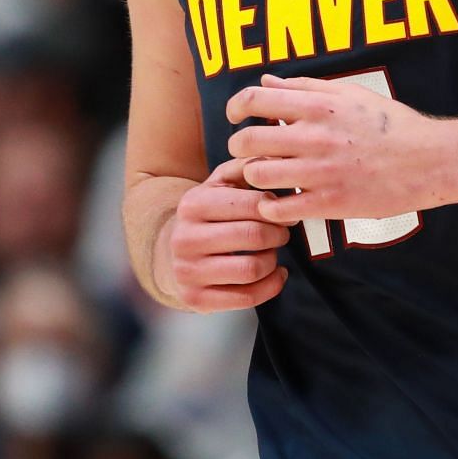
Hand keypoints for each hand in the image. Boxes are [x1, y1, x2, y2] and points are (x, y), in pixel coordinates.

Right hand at [162, 158, 291, 311]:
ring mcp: (187, 271)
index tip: (286, 212)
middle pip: (254, 236)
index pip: (252, 204)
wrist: (172, 251)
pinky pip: (247, 297)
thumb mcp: (220, 183)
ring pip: (252, 269)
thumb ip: (246, 166)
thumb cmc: (209, 213)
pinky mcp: (195, 299)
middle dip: (278, 234)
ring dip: (273, 260)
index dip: (278, 209)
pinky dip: (271, 286)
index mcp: (193, 203)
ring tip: (272, 252)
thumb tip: (276, 158)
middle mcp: (185, 238)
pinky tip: (275, 274)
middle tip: (282, 233)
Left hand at [226, 74, 454, 224]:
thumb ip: (304, 87)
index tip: (236, 117)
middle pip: (246, 141)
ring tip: (266, 178)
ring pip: (257, 176)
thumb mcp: (350, 95)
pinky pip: (279, 209)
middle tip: (249, 153)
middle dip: (239, 148)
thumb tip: (266, 81)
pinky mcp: (330, 203)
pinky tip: (281, 203)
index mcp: (318, 106)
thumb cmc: (391, 125)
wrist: (430, 161)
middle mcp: (314, 137)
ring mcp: (320, 172)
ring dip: (254, 177)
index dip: (235, 108)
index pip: (254, 100)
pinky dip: (271, 208)